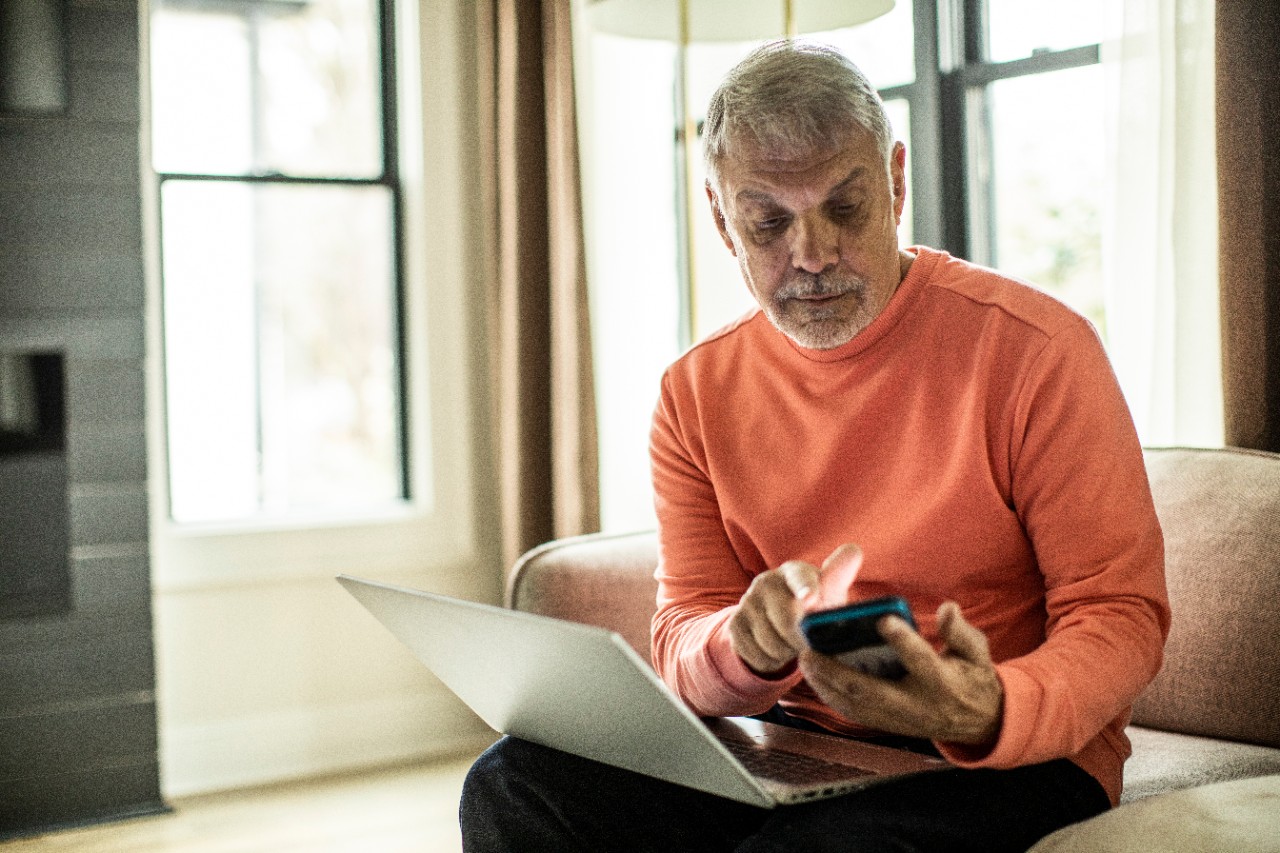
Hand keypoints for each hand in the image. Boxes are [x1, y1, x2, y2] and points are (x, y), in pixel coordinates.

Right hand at [729, 544, 861, 674]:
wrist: (783, 621)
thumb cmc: (817, 605)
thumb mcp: (832, 593)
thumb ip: (840, 575)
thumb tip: (853, 551)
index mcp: (794, 571)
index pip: (800, 578)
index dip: (805, 588)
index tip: (811, 599)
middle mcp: (767, 581)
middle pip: (786, 621)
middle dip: (803, 641)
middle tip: (812, 646)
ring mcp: (748, 601)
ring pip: (771, 643)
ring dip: (787, 654)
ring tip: (794, 646)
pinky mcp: (734, 623)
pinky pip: (755, 654)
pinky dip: (770, 661)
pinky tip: (777, 651)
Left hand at [799, 601, 1003, 744]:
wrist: (979, 723)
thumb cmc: (973, 678)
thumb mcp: (976, 653)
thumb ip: (960, 631)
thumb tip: (947, 608)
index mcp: (942, 682)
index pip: (920, 660)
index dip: (903, 640)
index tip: (883, 619)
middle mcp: (916, 704)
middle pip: (872, 690)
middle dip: (837, 672)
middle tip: (811, 650)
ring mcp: (899, 719)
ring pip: (856, 705)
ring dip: (826, 686)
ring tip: (804, 662)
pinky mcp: (888, 725)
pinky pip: (855, 714)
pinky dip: (832, 697)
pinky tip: (815, 679)